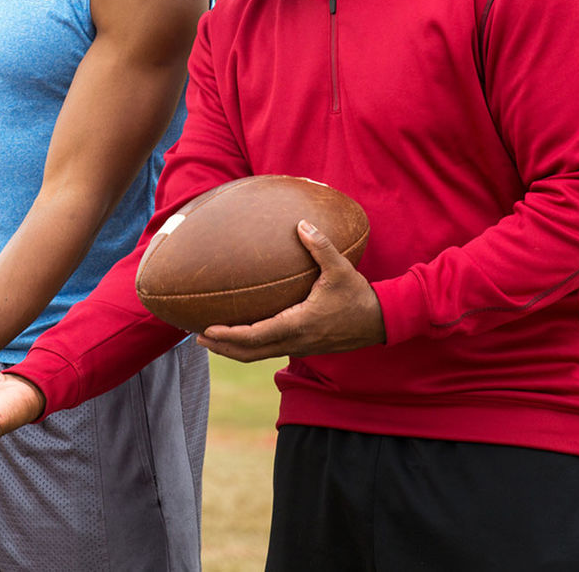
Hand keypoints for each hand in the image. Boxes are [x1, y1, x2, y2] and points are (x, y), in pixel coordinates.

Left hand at [196, 219, 385, 361]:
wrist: (381, 321)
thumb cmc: (358, 296)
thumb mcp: (341, 270)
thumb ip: (321, 246)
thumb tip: (301, 224)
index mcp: (298, 324)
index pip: (255, 336)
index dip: (229, 335)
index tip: (207, 329)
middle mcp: (295, 341)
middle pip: (250, 353)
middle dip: (223, 347)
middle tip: (197, 337)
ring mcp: (299, 347)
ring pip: (259, 355)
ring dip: (234, 350)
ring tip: (210, 339)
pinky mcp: (303, 347)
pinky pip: (270, 350)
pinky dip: (251, 347)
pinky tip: (241, 335)